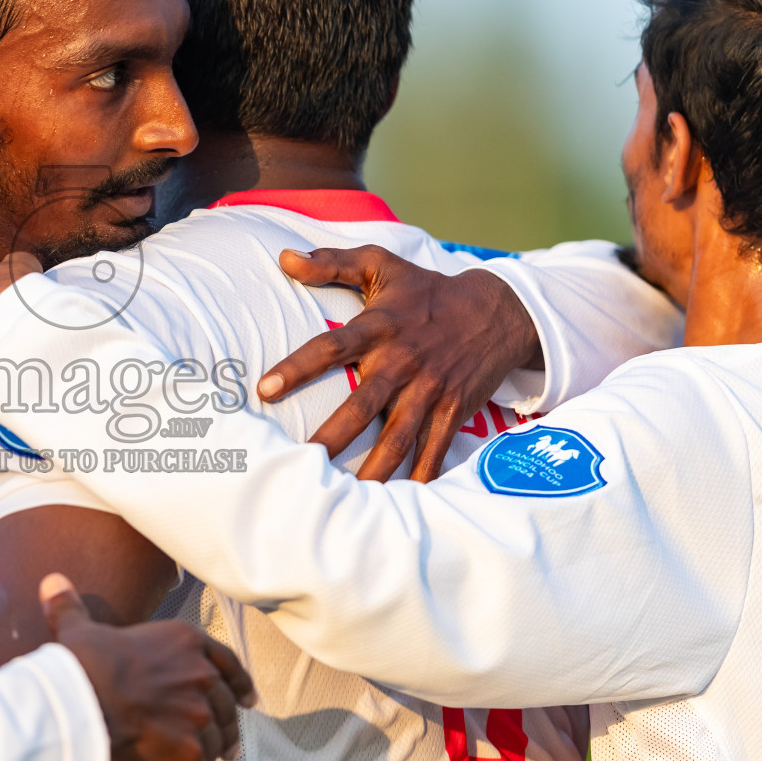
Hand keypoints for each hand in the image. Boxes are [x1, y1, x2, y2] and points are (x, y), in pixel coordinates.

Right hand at [42, 573, 255, 760]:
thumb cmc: (82, 663)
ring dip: (211, 758)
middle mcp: (200, 676)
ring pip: (217, 744)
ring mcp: (198, 715)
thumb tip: (53, 583)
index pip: (227, 662)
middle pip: (224, 708)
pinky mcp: (188, 753)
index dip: (240, 683)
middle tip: (222, 742)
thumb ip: (73, 607)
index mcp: (186, 641)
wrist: (80, 698)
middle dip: (225, 726)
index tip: (247, 697)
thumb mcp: (79, 628)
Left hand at [256, 245, 541, 480]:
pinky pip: (435, 448)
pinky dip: (421, 476)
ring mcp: (430, 389)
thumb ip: (332, 263)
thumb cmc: (426, 290)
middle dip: (333, 437)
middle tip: (300, 465)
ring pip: (398, 436)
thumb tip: (285, 257)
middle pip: (363, 404)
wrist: (498, 310)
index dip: (297, 367)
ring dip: (373, 469)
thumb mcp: (381, 265)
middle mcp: (403, 361)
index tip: (264, 389)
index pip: (330, 346)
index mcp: (380, 327)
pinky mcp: (454, 409)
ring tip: (345, 499)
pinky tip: (403, 503)